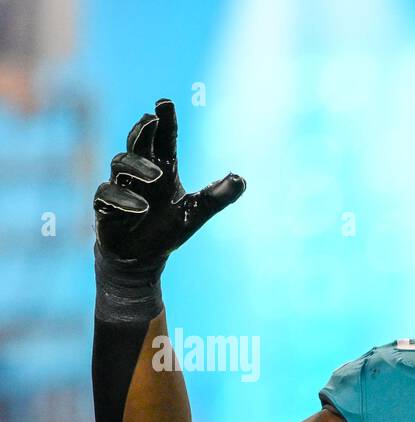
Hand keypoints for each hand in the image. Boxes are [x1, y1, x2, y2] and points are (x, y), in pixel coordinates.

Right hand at [93, 98, 244, 265]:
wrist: (141, 258)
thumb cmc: (166, 229)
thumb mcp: (196, 213)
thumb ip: (217, 197)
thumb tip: (241, 179)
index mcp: (161, 168)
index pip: (163, 139)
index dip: (164, 121)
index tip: (165, 102)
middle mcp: (139, 173)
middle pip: (137, 142)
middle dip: (144, 129)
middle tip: (152, 118)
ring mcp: (120, 186)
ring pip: (120, 164)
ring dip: (138, 167)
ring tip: (158, 176)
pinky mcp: (105, 207)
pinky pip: (107, 195)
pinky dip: (125, 199)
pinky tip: (142, 207)